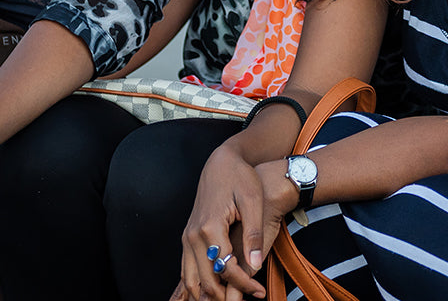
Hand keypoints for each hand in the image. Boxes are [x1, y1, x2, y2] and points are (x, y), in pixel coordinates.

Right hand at [174, 147, 286, 299]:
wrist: (221, 161)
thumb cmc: (240, 177)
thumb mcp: (252, 201)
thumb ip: (253, 234)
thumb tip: (254, 265)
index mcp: (210, 226)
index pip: (226, 268)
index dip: (244, 284)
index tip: (260, 292)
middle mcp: (193, 235)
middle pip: (206, 280)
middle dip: (226, 295)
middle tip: (249, 297)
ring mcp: (187, 237)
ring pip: (191, 279)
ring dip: (208, 294)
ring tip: (230, 299)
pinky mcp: (187, 237)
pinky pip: (187, 269)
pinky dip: (198, 285)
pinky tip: (216, 289)